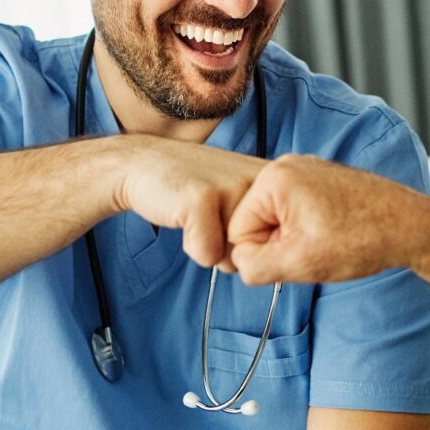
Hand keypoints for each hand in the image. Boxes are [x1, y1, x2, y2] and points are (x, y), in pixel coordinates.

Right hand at [117, 136, 265, 267]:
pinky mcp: (203, 199)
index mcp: (277, 179)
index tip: (232, 214)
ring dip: (212, 246)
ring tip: (201, 212)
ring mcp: (233, 187)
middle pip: (258, 252)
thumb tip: (275, 267)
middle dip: (231, 245)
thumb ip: (269, 224)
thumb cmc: (197, 189)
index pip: (282, 244)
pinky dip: (191, 245)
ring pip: (234, 258)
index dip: (252, 242)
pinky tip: (183, 213)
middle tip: (213, 213)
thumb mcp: (244, 198)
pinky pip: (207, 256)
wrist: (147, 163)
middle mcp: (261, 179)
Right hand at [227, 154, 424, 284]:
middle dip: (279, 244)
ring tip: (327, 243)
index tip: (296, 256)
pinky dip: (310, 229)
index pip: (238, 231)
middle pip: (256, 221)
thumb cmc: (361, 239)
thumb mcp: (298, 263)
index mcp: (274, 179)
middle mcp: (287, 166)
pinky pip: (297, 212)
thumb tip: (240, 263)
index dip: (263, 255)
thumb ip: (254, 266)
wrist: (411, 226)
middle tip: (314, 250)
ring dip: (295, 239)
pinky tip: (334, 235)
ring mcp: (307, 171)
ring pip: (278, 219)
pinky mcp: (322, 180)